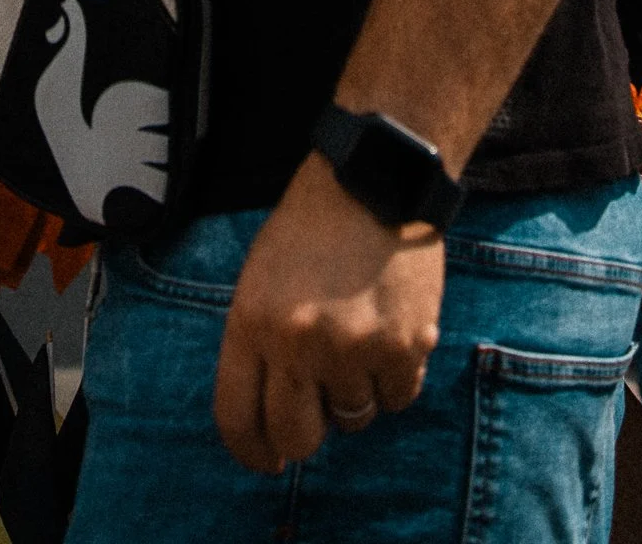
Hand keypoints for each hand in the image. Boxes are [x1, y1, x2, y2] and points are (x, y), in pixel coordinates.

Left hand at [212, 153, 443, 474]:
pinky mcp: (404, 346)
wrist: (375, 179)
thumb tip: (271, 420)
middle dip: (306, 435)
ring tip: (359, 334)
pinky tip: (391, 331)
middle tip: (320, 409)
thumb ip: (259, 347)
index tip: (267, 461)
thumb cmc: (312, 229)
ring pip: (353, 419)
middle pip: (296, 438)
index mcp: (251, 322)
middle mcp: (297, 343)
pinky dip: (396, 376)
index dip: (252, 451)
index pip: (237, 418)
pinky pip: (397, 398)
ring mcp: (353, 347)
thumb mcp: (260, 280)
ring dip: (356, 391)